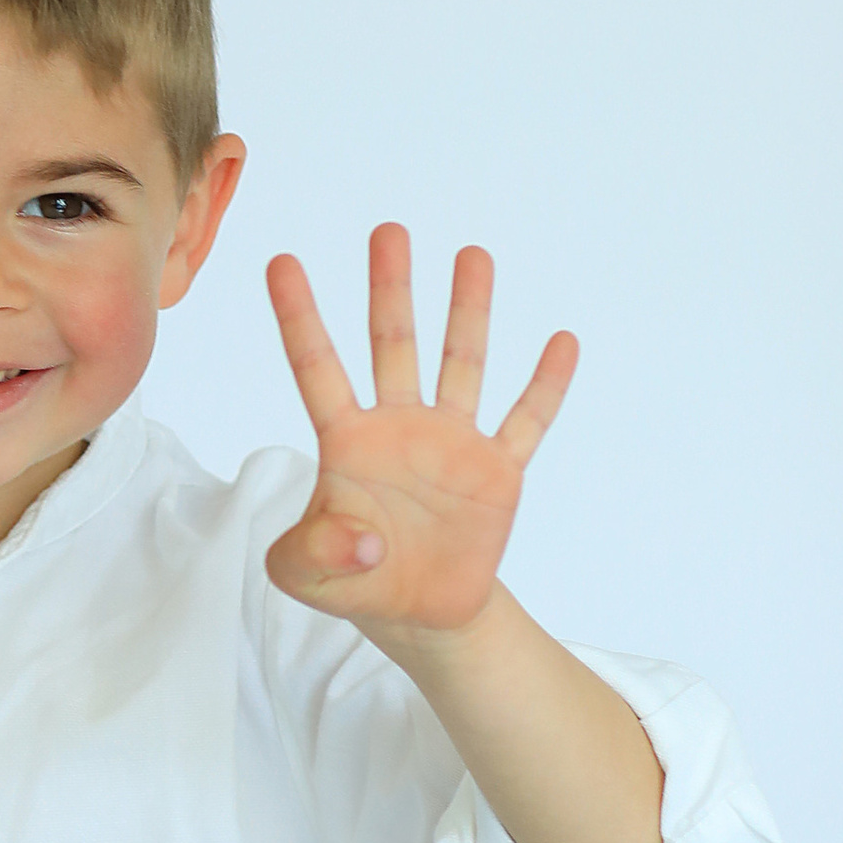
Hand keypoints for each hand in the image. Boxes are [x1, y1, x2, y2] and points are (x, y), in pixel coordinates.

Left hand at [264, 228, 575, 634]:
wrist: (416, 610)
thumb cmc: (351, 579)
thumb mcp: (305, 576)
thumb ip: (308, 555)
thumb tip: (361, 540)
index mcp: (347, 441)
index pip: (317, 368)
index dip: (299, 318)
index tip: (281, 263)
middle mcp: (399, 426)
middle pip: (392, 345)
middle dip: (389, 288)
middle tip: (388, 231)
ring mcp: (451, 443)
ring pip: (460, 364)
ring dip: (467, 312)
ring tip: (472, 254)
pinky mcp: (496, 471)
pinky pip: (525, 421)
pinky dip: (545, 386)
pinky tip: (561, 342)